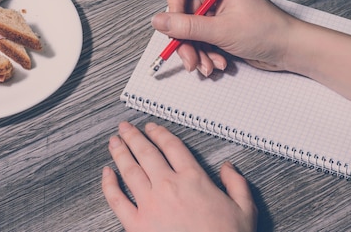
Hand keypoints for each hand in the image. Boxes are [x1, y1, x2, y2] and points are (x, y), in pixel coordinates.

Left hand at [102, 121, 256, 231]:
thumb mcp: (244, 209)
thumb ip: (236, 184)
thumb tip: (228, 167)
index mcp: (193, 179)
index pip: (172, 147)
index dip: (159, 134)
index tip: (151, 128)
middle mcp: (169, 186)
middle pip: (146, 153)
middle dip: (134, 137)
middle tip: (125, 127)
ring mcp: (150, 204)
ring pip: (130, 170)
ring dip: (120, 152)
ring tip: (114, 142)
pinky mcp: (137, 224)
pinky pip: (117, 199)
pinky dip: (109, 184)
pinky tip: (106, 173)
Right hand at [151, 0, 296, 75]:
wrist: (290, 50)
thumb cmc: (266, 31)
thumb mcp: (221, 30)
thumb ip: (186, 26)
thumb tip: (158, 21)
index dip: (173, 9)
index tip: (177, 30)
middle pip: (181, 13)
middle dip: (185, 40)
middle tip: (190, 61)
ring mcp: (216, 10)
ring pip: (189, 30)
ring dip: (196, 52)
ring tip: (208, 67)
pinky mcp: (220, 27)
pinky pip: (200, 40)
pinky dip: (205, 54)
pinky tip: (217, 63)